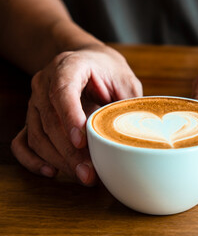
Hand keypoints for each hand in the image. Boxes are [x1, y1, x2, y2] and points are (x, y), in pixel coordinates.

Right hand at [11, 44, 142, 184]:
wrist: (87, 60)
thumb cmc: (107, 70)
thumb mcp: (124, 79)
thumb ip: (127, 103)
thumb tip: (136, 135)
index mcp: (69, 66)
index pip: (62, 90)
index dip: (69, 116)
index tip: (80, 141)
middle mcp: (45, 83)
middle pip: (49, 120)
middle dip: (69, 151)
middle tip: (89, 172)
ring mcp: (35, 102)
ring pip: (37, 135)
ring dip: (59, 160)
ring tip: (83, 176)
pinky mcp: (33, 118)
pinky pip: (23, 141)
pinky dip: (33, 160)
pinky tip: (52, 171)